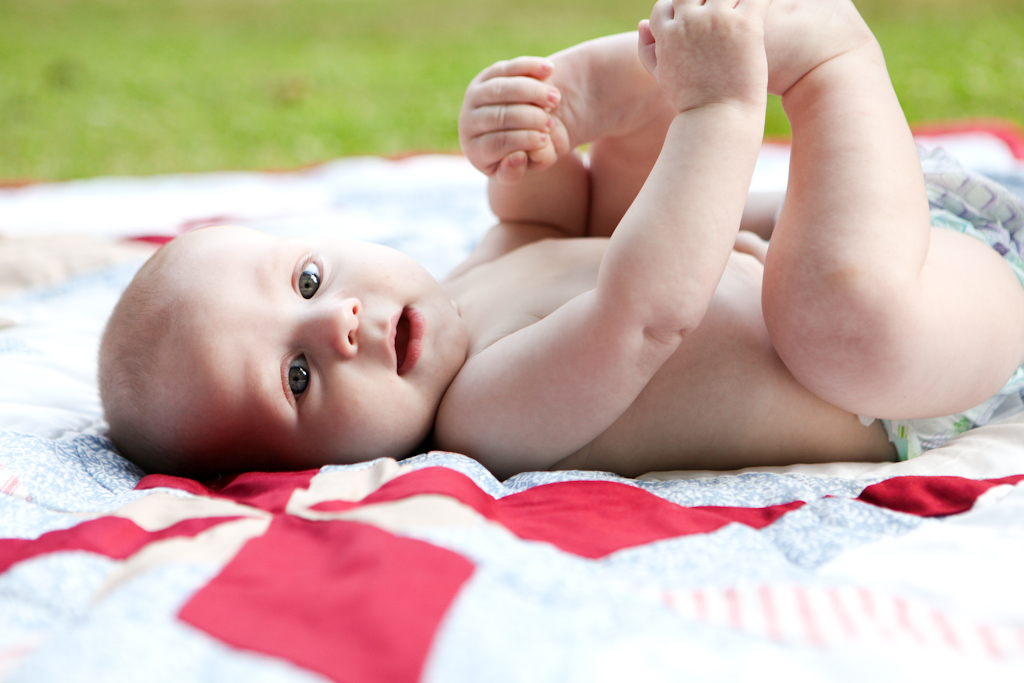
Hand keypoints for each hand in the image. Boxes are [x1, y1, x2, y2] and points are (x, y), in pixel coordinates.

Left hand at [458, 57, 570, 183]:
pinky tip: (549, 70)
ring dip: (532, 92)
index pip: (495, 144)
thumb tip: (518, 157)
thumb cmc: (529, 152)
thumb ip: (521, 170)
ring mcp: (475, 96)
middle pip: (498, 116)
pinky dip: (529, 67)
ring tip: (555, 99)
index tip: (545, 139)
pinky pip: (507, 68)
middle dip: (530, 117)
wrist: (530, 126)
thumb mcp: (526, 167)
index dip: (523, 140)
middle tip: (550, 122)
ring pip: (501, 89)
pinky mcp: (487, 75)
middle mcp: (469, 123)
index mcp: (476, 151)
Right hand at [638, 0, 769, 113]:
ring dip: (730, 1)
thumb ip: (647, 49)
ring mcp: (718, 21)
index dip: (678, 11)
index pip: (666, 5)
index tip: (693, 24)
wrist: (719, 118)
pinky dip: (762, 0)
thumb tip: (642, 23)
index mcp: (668, 34)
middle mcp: (690, 22)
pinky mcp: (746, 26)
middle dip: (702, 2)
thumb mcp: (662, 77)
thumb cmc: (691, 101)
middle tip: (716, 18)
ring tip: (738, 13)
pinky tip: (765, 6)